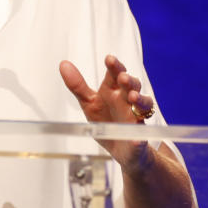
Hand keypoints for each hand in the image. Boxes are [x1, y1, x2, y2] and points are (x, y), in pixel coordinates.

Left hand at [59, 54, 154, 168]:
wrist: (120, 148)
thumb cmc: (106, 121)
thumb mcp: (89, 102)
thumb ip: (77, 85)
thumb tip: (63, 64)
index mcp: (114, 91)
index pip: (115, 75)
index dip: (114, 66)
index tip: (109, 59)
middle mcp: (127, 101)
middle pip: (132, 86)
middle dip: (129, 80)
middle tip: (123, 77)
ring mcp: (136, 118)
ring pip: (144, 105)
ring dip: (140, 100)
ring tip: (132, 97)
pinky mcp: (139, 138)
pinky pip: (142, 137)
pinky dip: (139, 138)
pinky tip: (136, 139)